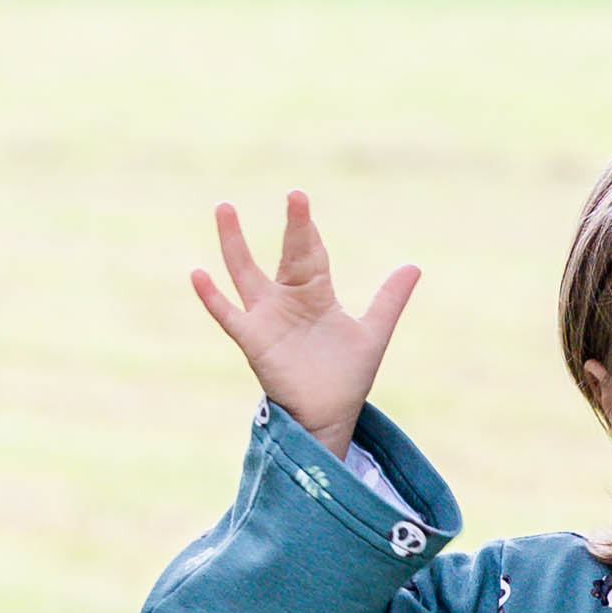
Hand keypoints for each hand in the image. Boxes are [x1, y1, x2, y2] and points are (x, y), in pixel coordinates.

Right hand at [192, 194, 419, 457]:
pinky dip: (211, 296)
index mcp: (315, 293)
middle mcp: (287, 297)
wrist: (329, 416)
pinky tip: (197, 273)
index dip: (309, 228)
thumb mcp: (373, 333)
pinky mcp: (253, 339)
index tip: (301, 198)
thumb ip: (389, 299)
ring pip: (244, 271)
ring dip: (233, 242)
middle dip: (293, 227)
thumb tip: (414, 265)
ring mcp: (266, 316)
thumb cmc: (346, 376)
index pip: (312, 252)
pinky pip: (227, 314)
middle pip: (287, 253)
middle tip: (296, 195)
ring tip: (225, 208)